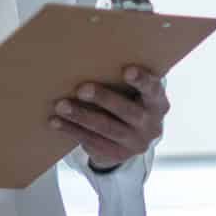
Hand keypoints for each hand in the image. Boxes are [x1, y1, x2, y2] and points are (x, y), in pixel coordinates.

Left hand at [52, 67, 168, 170]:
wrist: (134, 138)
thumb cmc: (130, 101)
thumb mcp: (136, 93)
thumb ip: (124, 81)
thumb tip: (90, 60)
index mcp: (158, 103)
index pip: (152, 90)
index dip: (141, 81)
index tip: (127, 71)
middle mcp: (151, 125)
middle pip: (127, 111)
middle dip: (103, 99)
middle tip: (82, 89)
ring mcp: (135, 143)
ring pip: (105, 128)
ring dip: (81, 116)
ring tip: (61, 105)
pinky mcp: (117, 155)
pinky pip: (92, 142)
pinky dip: (72, 130)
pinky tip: (56, 122)